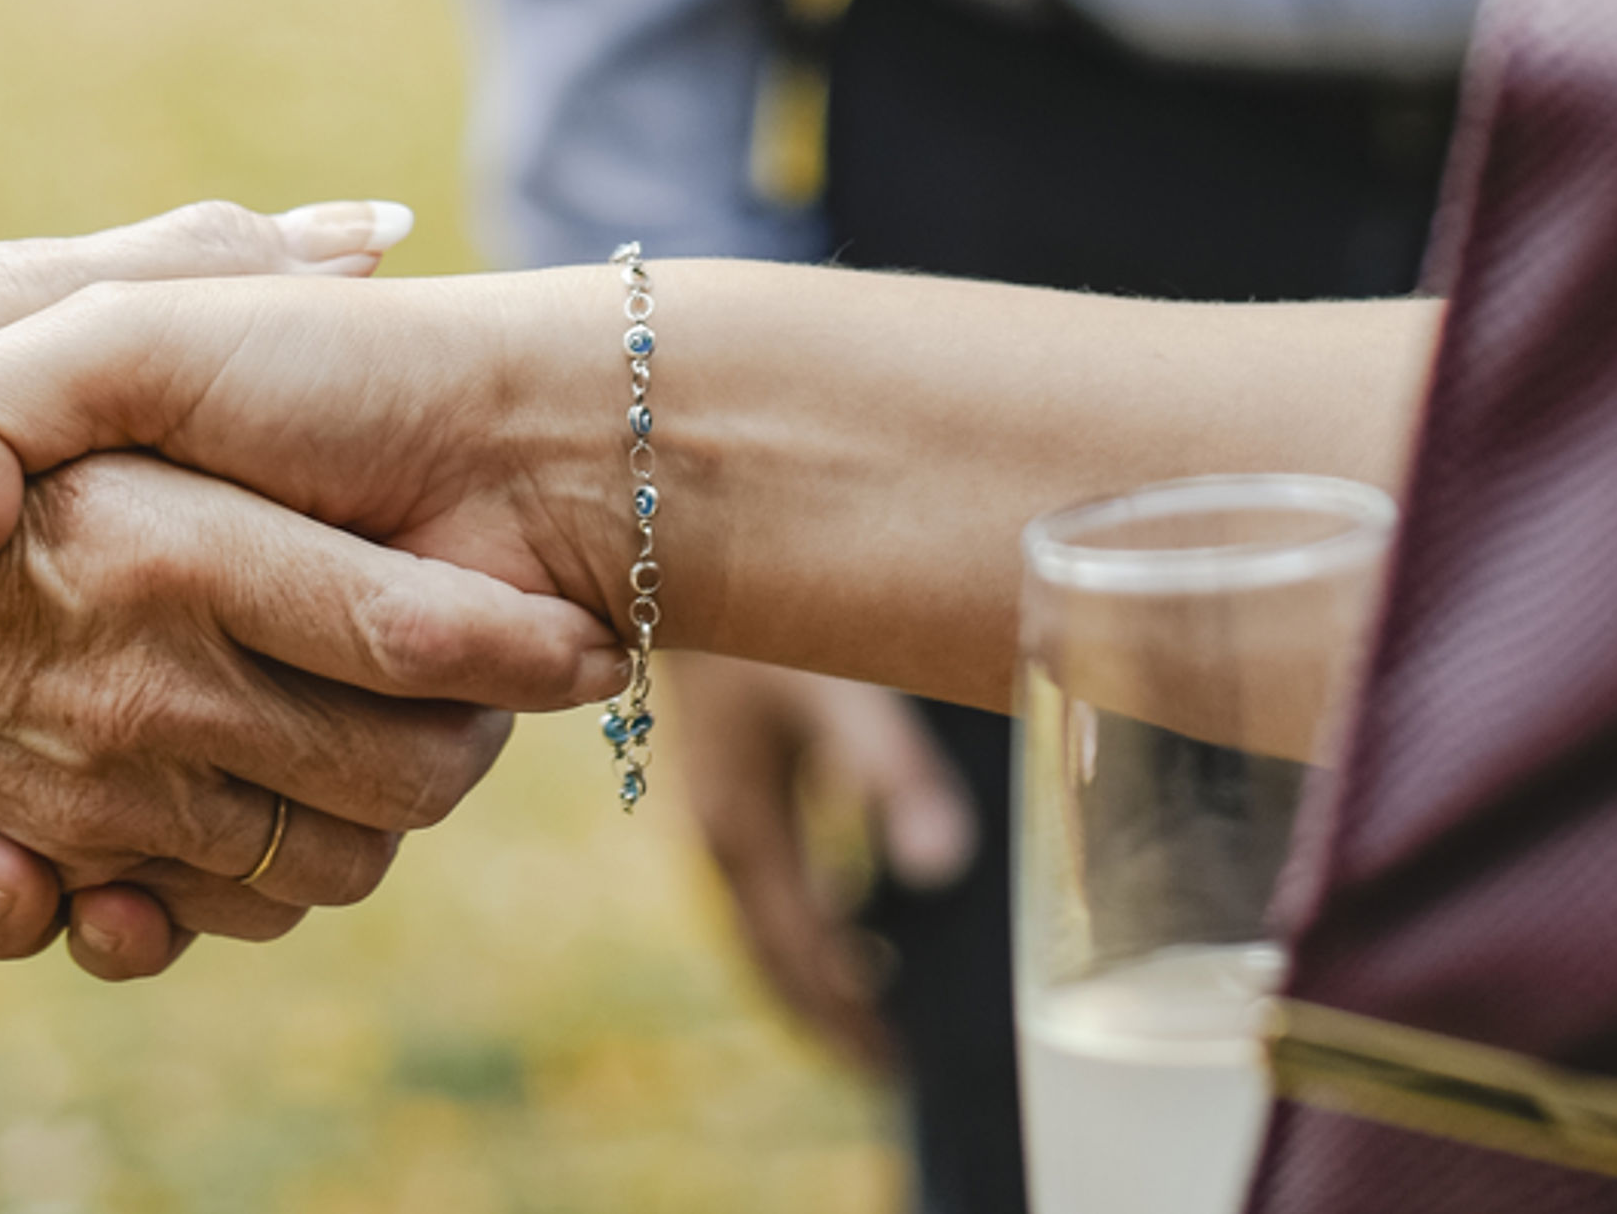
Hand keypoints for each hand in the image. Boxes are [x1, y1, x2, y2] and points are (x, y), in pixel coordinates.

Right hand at [0, 205, 614, 988]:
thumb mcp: (7, 295)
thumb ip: (198, 262)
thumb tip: (365, 224)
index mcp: (160, 545)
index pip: (411, 630)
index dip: (520, 641)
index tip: (578, 625)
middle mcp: (144, 692)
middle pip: (400, 779)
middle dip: (470, 748)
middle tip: (484, 684)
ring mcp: (91, 792)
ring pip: (318, 863)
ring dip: (365, 822)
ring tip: (369, 736)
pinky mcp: (37, 849)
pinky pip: (198, 913)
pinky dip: (238, 886)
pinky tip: (229, 801)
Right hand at [667, 654, 973, 1074]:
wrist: (671, 543)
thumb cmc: (767, 613)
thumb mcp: (836, 690)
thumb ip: (891, 775)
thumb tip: (944, 869)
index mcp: (742, 830)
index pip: (802, 960)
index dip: (849, 1020)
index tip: (901, 1072)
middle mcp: (721, 830)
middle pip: (774, 957)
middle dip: (829, 1017)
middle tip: (892, 1070)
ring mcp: (718, 803)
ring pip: (767, 922)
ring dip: (816, 973)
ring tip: (878, 1013)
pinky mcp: (729, 773)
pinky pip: (769, 880)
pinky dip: (809, 919)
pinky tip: (855, 912)